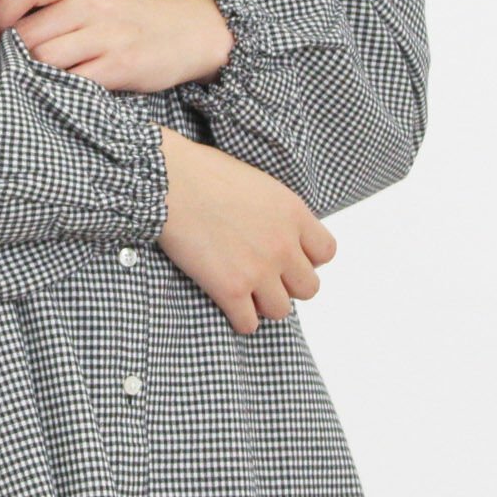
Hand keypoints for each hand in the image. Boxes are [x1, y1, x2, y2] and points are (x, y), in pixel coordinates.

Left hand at [0, 0, 232, 93]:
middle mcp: (93, 3)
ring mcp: (108, 35)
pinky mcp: (120, 66)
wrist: (182, 31)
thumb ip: (53, 4)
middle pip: (30, 33)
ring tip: (37, 78)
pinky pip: (73, 81)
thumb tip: (0, 33)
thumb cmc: (124, 16)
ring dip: (33, 74)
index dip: (2, 12)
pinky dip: (59, 89)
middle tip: (14, 66)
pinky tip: (61, 89)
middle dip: (14, 54)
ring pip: (45, 59)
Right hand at [155, 126, 337, 335]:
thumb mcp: (258, 183)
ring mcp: (259, 270)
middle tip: (264, 275)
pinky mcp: (231, 289)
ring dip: (263, 304)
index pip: (326, 252)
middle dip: (288, 284)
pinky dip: (239, 318)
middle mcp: (283, 245)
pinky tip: (226, 302)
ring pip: (281, 310)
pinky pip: (248, 324)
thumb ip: (277, 213)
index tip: (288, 256)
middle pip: (309, 287)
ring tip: (244, 290)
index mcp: (293, 214)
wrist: (170, 181)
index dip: (307, 258)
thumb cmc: (204, 173)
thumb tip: (278, 232)